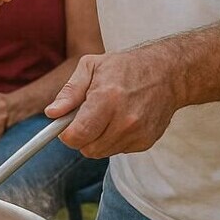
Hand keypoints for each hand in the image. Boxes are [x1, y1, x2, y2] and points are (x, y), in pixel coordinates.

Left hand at [46, 46, 182, 158]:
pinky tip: (120, 120)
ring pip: (102, 152)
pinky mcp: (146, 142)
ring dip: (97, 139)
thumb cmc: (125, 66)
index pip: (78, 136)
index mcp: (107, 99)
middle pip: (88, 149)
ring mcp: (138, 133)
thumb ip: (69, 92)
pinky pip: (118, 150)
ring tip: (105, 116)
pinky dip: (113, 139)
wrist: (167, 73)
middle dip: (81, 136)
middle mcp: (125, 120)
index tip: (65, 126)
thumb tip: (51, 113)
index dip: (66, 134)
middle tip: (85, 117)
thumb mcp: (91, 67)